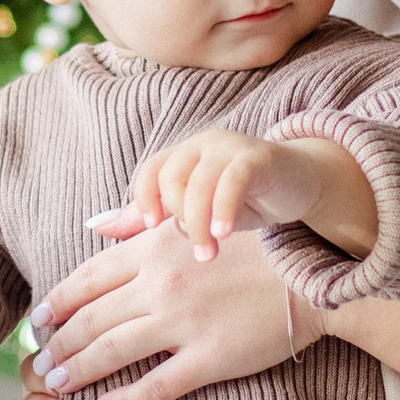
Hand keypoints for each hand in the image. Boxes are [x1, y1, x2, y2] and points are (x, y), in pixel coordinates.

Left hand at [32, 216, 299, 399]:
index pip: (88, 279)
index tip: (38, 321)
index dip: (57, 303)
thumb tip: (95, 225)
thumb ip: (141, 227)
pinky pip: (156, 386)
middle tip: (40, 364)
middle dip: (59, 345)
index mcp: (154, 250)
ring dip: (78, 371)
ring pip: (112, 352)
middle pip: (91, 320)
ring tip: (56, 385)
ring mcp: (184, 325)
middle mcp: (161, 286)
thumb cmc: (253, 245)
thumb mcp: (192, 223)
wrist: (311, 273)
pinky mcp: (209, 359)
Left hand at [126, 125, 377, 259]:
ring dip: (200, 221)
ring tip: (209, 252)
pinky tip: (225, 234)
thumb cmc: (244, 201)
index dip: (144, 198)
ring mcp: (230, 147)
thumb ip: (150, 217)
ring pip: (200, 180)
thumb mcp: (195, 212)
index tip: (151, 229)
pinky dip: (224, 208)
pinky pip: (233, 178)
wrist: (301, 186)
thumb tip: (97, 226)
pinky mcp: (259, 156)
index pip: (150, 171)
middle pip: (171, 176)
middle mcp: (201, 146)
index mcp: (182, 156)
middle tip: (193, 254)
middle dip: (177, 218)